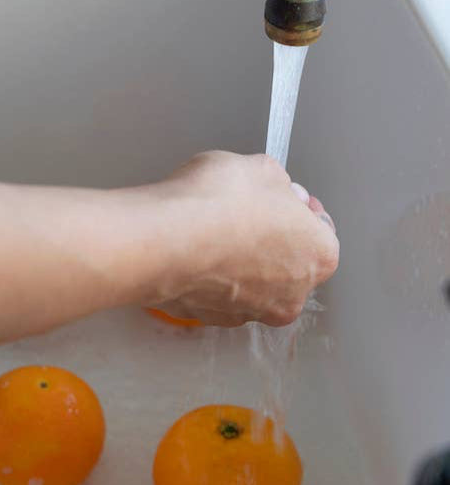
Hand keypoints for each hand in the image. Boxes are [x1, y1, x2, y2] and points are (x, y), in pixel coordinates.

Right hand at [141, 152, 338, 326]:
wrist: (163, 238)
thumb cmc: (216, 204)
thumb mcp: (258, 167)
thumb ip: (278, 183)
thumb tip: (276, 191)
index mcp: (318, 254)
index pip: (320, 229)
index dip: (297, 208)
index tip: (278, 197)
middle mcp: (291, 292)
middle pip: (287, 261)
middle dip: (268, 239)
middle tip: (241, 213)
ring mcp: (250, 311)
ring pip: (251, 283)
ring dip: (237, 261)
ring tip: (209, 231)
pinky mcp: (211, 317)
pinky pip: (217, 294)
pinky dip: (209, 276)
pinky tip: (192, 251)